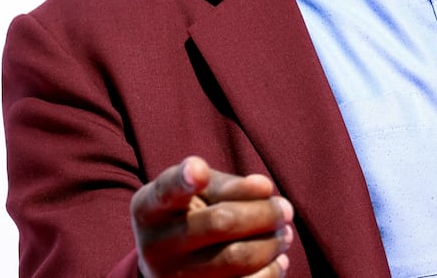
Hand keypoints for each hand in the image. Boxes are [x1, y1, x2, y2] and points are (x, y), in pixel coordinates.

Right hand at [131, 155, 294, 277]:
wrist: (172, 266)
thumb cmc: (194, 213)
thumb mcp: (202, 192)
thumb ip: (229, 186)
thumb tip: (264, 188)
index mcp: (150, 209)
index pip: (167, 191)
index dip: (183, 180)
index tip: (198, 169)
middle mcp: (155, 245)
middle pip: (221, 222)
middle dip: (264, 213)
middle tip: (285, 209)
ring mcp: (172, 277)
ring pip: (236, 257)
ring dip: (271, 243)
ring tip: (284, 233)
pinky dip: (270, 271)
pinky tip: (278, 260)